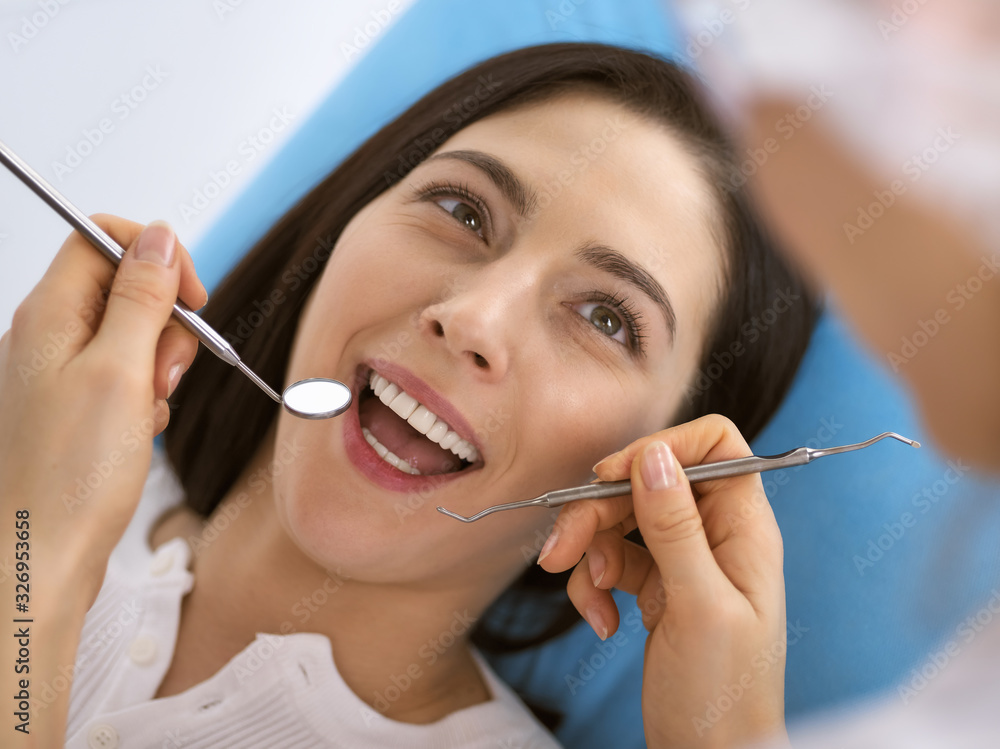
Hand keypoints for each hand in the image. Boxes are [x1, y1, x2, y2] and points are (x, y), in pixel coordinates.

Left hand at [0, 216, 205, 608]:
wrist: (39, 558)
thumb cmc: (70, 477)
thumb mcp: (121, 372)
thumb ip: (142, 298)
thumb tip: (157, 236)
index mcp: (49, 315)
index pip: (101, 240)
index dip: (155, 258)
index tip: (192, 300)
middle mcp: (48, 336)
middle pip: (123, 288)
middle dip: (164, 324)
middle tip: (162, 374)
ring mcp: (59, 373)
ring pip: (131, 336)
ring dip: (158, 366)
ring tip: (148, 409)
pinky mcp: (75, 407)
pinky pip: (125, 377)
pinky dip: (145, 397)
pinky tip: (139, 430)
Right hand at [538, 415, 787, 747]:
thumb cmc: (724, 695)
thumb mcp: (699, 606)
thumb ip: (675, 527)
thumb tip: (653, 455)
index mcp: (744, 528)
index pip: (712, 446)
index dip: (660, 448)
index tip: (612, 476)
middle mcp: (715, 535)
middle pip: (648, 483)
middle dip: (598, 511)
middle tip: (561, 549)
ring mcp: (683, 561)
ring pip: (621, 520)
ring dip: (589, 553)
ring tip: (588, 598)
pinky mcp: (655, 588)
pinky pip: (612, 561)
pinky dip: (594, 586)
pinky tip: (601, 621)